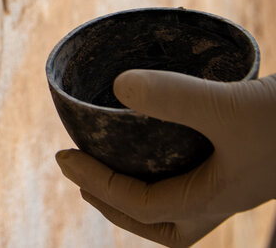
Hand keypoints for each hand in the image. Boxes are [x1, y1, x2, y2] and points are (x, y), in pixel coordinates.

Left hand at [56, 70, 275, 246]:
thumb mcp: (228, 105)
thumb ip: (174, 96)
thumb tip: (115, 87)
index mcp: (213, 198)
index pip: (139, 206)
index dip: (94, 182)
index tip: (62, 154)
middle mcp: (225, 198)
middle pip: (163, 226)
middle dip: (118, 209)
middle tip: (83, 175)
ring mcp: (239, 181)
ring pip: (185, 207)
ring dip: (146, 193)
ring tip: (116, 164)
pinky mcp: (250, 159)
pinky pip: (201, 177)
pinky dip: (173, 166)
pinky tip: (164, 136)